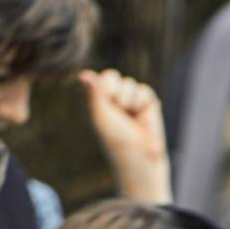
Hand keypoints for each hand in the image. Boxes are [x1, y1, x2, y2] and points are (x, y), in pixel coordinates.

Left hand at [77, 69, 169, 203]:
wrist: (139, 154)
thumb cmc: (115, 138)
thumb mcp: (99, 116)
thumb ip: (93, 93)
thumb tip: (84, 74)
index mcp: (93, 100)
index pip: (92, 79)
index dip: (98, 90)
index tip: (101, 108)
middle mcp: (110, 97)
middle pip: (111, 76)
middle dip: (114, 92)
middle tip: (116, 112)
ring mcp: (128, 97)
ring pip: (128, 82)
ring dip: (128, 101)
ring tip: (129, 117)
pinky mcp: (145, 100)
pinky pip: (143, 89)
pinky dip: (141, 103)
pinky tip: (141, 116)